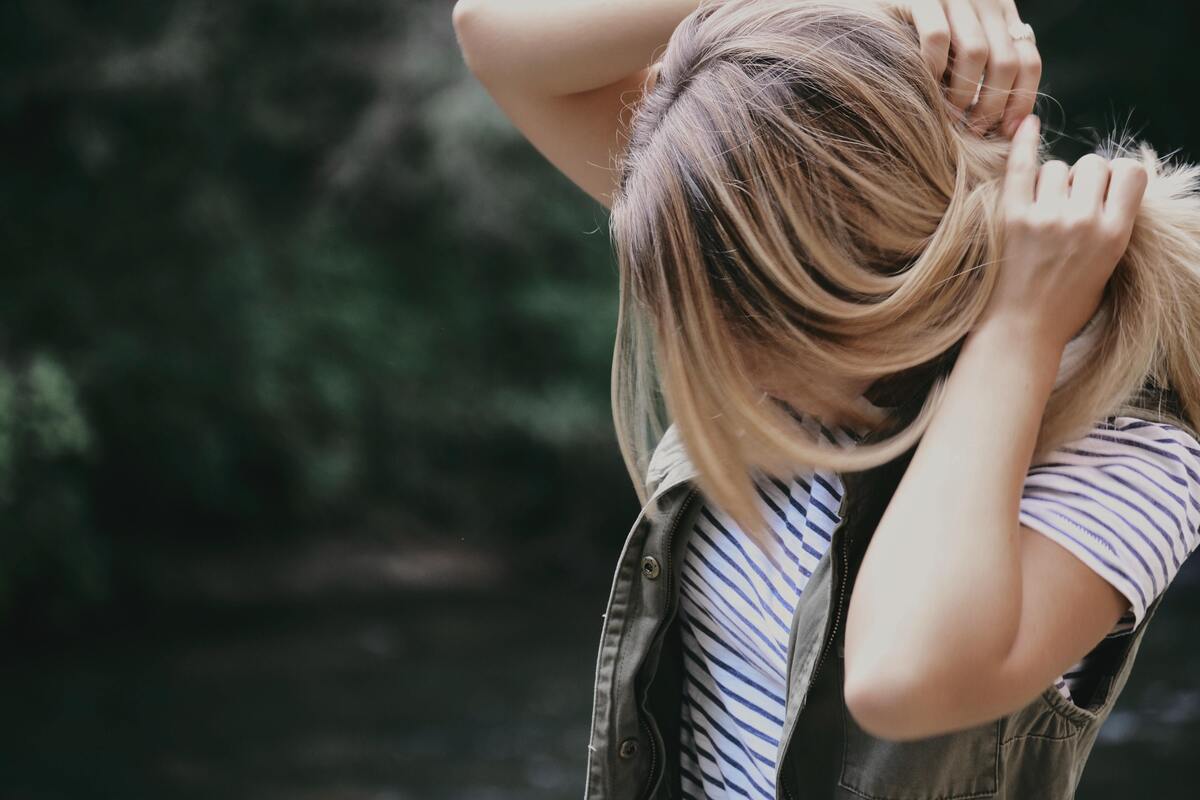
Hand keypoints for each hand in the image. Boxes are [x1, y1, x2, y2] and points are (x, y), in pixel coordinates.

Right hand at [899, 0, 1040, 136]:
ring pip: (976, 53)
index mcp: (1002, 14)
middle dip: (992, 106)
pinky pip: (937, 37)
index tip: (1005, 130)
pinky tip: (925, 83)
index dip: (1021, 100)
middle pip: (1006, 62)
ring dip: (963, 94)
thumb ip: (986, 68)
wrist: (874, 7)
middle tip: (972, 130)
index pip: (1029, 60)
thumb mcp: (962, 47)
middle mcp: (985, 1)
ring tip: (950, 116)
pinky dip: (933, 68)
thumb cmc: (916, 36)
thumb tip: (1010, 122)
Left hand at [979, 114, 1147, 350]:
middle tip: (1068, 207)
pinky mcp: (1011, 219)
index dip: (1117, 176)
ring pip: (1056, 166)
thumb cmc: (1065, 306)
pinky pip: (1020, 167)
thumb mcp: (1108, 268)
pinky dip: (1023, 143)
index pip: (1130, 172)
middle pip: (1092, 164)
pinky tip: (1027, 125)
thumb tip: (1112, 184)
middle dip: (1083, 178)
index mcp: (1114, 235)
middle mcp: (1083, 221)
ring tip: (1042, 211)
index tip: (1103, 191)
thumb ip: (1113, 225)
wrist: (1021, 331)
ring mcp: (1046, 218)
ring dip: (1051, 181)